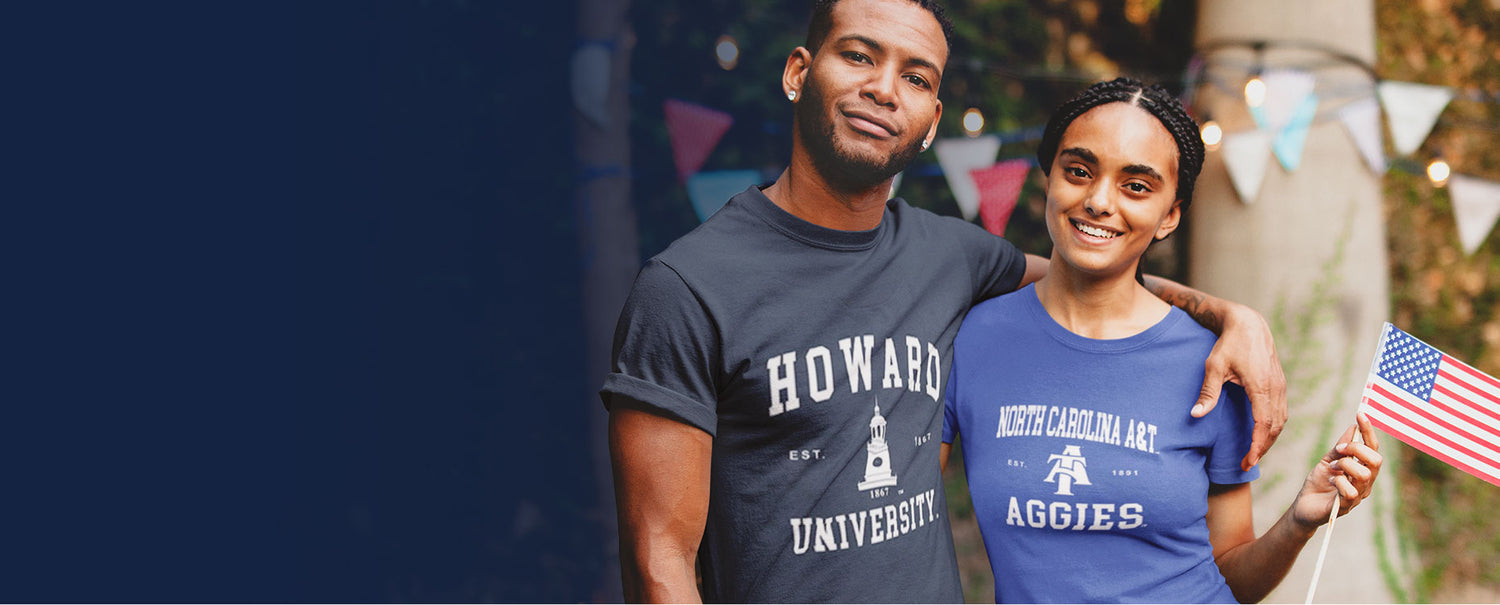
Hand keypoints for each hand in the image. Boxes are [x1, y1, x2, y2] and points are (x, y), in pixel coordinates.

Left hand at [1196, 302, 1286, 470]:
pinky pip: (1282, 411)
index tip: (1248, 461)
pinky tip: (1262, 434)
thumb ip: (1208, 392)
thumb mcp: (1213, 366)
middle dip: (1263, 448)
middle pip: (1275, 427)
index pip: (1263, 425)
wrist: (1249, 324)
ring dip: (1270, 439)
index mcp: (1261, 386)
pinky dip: (1274, 427)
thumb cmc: (1229, 344)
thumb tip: (1196, 415)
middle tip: (1247, 463)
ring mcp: (1280, 386)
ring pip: (1281, 420)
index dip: (1257, 446)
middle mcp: (1275, 388)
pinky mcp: (1280, 384)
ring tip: (1254, 453)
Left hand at [1291, 413, 1382, 529]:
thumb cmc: (1318, 483)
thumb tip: (1353, 427)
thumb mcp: (1328, 460)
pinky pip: (1349, 491)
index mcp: (1363, 469)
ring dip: (1345, 465)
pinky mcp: (1346, 507)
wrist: (1303, 505)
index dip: (1368, 431)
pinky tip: (1330, 481)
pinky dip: (1338, 482)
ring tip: (1332, 467)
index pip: (1373, 448)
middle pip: (1376, 461)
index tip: (1360, 414)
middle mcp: (1365, 483)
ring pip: (1364, 475)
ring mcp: (1358, 495)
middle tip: (1339, 450)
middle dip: (1357, 449)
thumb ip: (1341, 447)